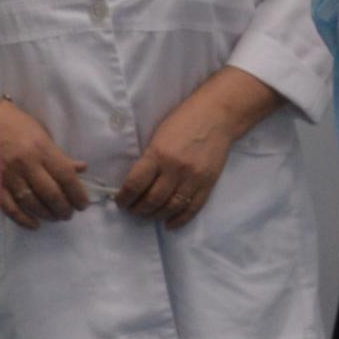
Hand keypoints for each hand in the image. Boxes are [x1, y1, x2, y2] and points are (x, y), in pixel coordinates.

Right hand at [0, 96, 89, 229]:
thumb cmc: (14, 123)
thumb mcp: (41, 132)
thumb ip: (59, 155)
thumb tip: (80, 169)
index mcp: (41, 149)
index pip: (66, 176)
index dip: (77, 194)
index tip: (83, 204)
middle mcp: (26, 164)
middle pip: (51, 194)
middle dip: (64, 208)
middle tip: (69, 213)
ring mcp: (9, 176)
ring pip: (32, 203)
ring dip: (47, 214)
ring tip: (55, 217)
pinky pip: (11, 208)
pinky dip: (24, 219)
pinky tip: (34, 224)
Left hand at [114, 78, 277, 228]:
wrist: (218, 115)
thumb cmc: (184, 120)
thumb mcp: (158, 135)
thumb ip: (148, 159)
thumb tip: (136, 183)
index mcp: (159, 154)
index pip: (135, 185)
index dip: (124, 198)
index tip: (120, 201)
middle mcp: (175, 169)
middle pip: (152, 200)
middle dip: (137, 209)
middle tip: (131, 210)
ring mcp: (194, 178)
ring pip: (170, 207)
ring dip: (155, 215)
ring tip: (147, 215)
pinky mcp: (208, 183)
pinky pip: (192, 208)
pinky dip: (179, 219)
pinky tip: (169, 223)